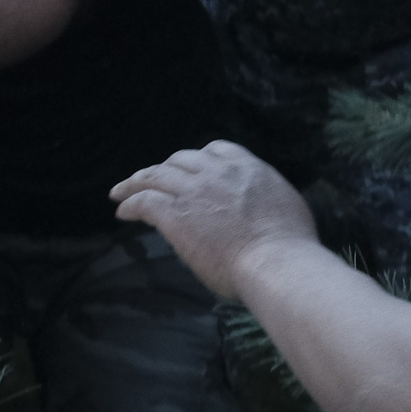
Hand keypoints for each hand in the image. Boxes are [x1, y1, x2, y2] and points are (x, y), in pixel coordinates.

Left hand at [110, 140, 319, 299]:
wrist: (275, 261)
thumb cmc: (289, 243)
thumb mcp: (286, 203)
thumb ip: (265, 196)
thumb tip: (261, 204)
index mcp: (245, 167)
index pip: (214, 150)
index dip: (198, 159)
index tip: (189, 168)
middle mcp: (215, 172)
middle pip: (179, 160)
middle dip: (163, 168)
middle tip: (151, 179)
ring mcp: (193, 191)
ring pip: (155, 177)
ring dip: (134, 183)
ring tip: (120, 191)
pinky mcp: (175, 216)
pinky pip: (144, 202)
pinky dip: (130, 204)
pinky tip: (122, 212)